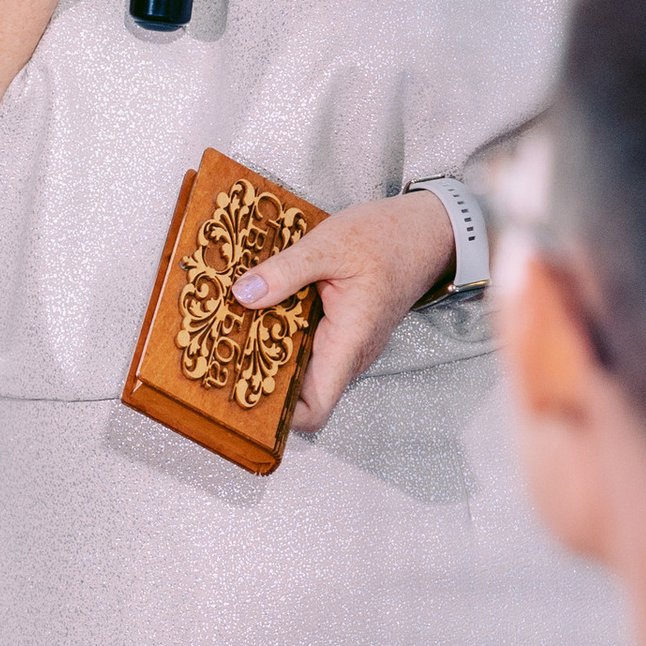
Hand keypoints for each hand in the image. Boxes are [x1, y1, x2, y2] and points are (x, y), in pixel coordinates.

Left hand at [233, 190, 455, 436]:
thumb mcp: (330, 244)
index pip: (315, 410)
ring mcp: (345, 344)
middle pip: (299, 393)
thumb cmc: (389, 238)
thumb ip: (286, 271)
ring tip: (229, 335)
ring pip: (301, 368)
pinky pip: (306, 346)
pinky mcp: (340, 330)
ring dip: (267, 355)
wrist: (425, 230)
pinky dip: (281, 336)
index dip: (279, 415)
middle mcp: (348, 354)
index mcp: (348, 342)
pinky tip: (255, 314)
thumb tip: (244, 294)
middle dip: (260, 380)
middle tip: (219, 357)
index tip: (241, 395)